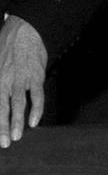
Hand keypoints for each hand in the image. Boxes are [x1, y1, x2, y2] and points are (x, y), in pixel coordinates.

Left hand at [0, 15, 45, 146]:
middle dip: (3, 127)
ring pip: (18, 104)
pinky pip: (37, 96)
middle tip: (5, 143)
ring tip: (17, 137)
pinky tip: (35, 121)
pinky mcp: (36, 76)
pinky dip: (37, 109)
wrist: (24, 31)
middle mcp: (5, 81)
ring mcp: (21, 80)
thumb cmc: (6, 48)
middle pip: (2, 108)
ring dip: (18, 122)